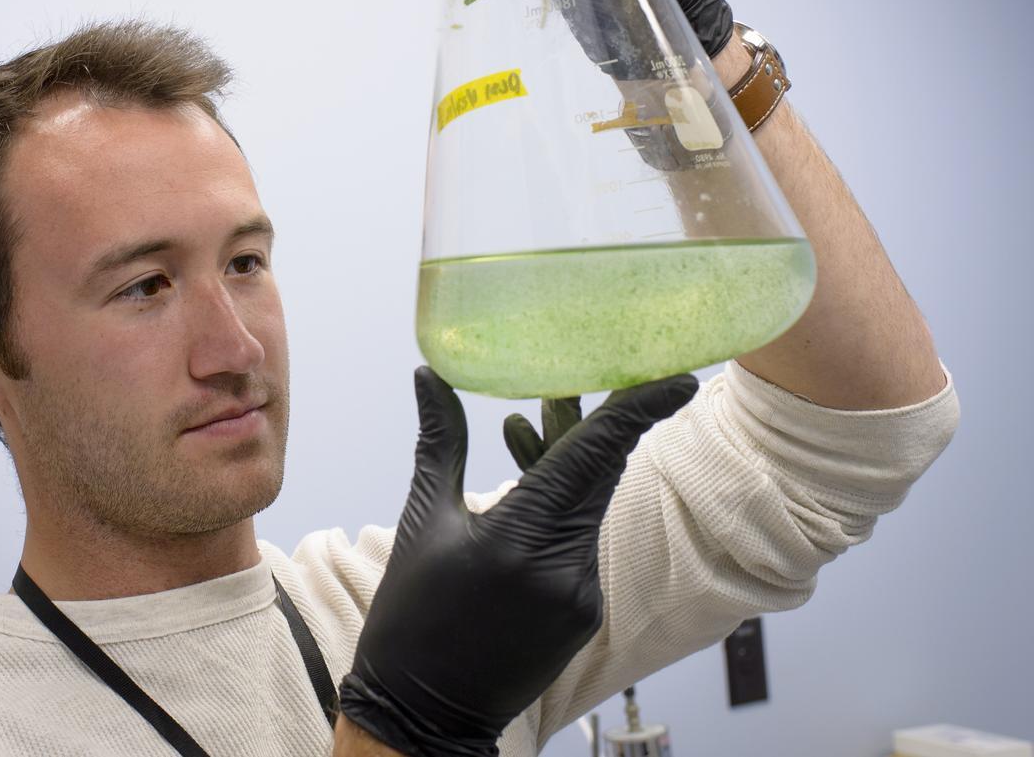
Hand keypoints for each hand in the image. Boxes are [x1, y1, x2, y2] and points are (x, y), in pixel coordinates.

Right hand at [338, 367, 696, 756]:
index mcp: (518, 540)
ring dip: (571, 461)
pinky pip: (582, 538)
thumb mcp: (423, 521)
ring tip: (537, 417)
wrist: (423, 713)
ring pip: (590, 504)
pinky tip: (532, 476)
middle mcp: (562, 569)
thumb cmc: (413, 616)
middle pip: (597, 474)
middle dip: (592, 422)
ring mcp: (580, 596)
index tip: (675, 377)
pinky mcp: (584, 612)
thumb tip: (429, 377)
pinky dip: (565, 504)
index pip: (592, 456)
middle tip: (579, 374)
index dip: (637, 410)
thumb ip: (441, 443)